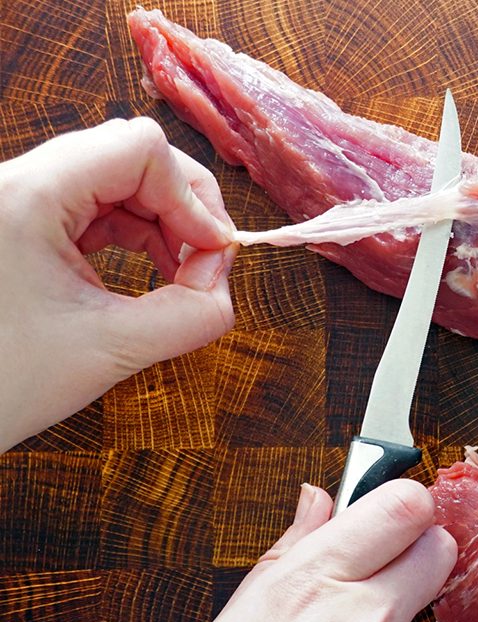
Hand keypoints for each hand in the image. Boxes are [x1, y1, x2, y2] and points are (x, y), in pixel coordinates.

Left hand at [0, 117, 237, 450]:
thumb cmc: (2, 383)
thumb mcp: (111, 349)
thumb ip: (190, 315)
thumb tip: (223, 282)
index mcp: (28, 197)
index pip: (139, 149)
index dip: (191, 197)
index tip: (214, 253)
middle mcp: (16, 184)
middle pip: (130, 154)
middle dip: (184, 205)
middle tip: (207, 260)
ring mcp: (16, 202)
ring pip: (116, 179)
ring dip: (163, 221)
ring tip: (182, 274)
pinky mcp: (20, 224)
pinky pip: (93, 206)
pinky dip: (135, 233)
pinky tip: (153, 271)